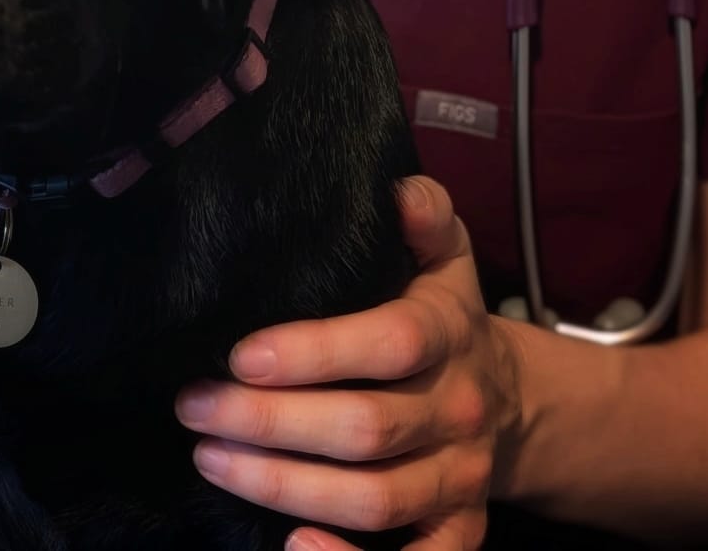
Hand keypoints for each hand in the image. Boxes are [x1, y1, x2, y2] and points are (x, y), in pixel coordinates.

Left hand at [175, 175, 523, 548]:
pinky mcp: (460, 529)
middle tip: (195, 406)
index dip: (314, 353)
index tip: (240, 354)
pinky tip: (294, 547)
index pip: (387, 344)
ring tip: (211, 459)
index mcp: (449, 331)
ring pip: (374, 498)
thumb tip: (395, 192)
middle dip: (271, 423)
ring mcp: (460, 477)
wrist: (513, 398)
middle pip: (366, 429)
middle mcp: (456, 408)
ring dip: (285, 487)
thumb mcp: (446, 253)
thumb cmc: (446, 314)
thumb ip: (424, 212)